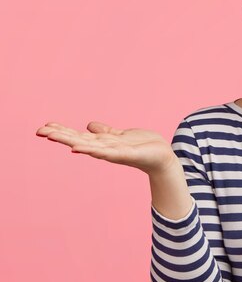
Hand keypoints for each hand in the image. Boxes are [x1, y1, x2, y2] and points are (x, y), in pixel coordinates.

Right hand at [35, 121, 176, 174]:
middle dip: (60, 135)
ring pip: (87, 146)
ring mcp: (113, 152)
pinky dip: (92, 150)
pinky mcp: (125, 154)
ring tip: (53, 137)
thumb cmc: (142, 146)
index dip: (62, 131)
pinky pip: (106, 152)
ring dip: (70, 141)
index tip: (43, 127)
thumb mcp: (120, 135)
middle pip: (78, 140)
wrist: (161, 156)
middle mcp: (104, 148)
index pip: (78, 135)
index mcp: (102, 142)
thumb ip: (105, 131)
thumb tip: (89, 125)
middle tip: (40, 131)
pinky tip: (79, 148)